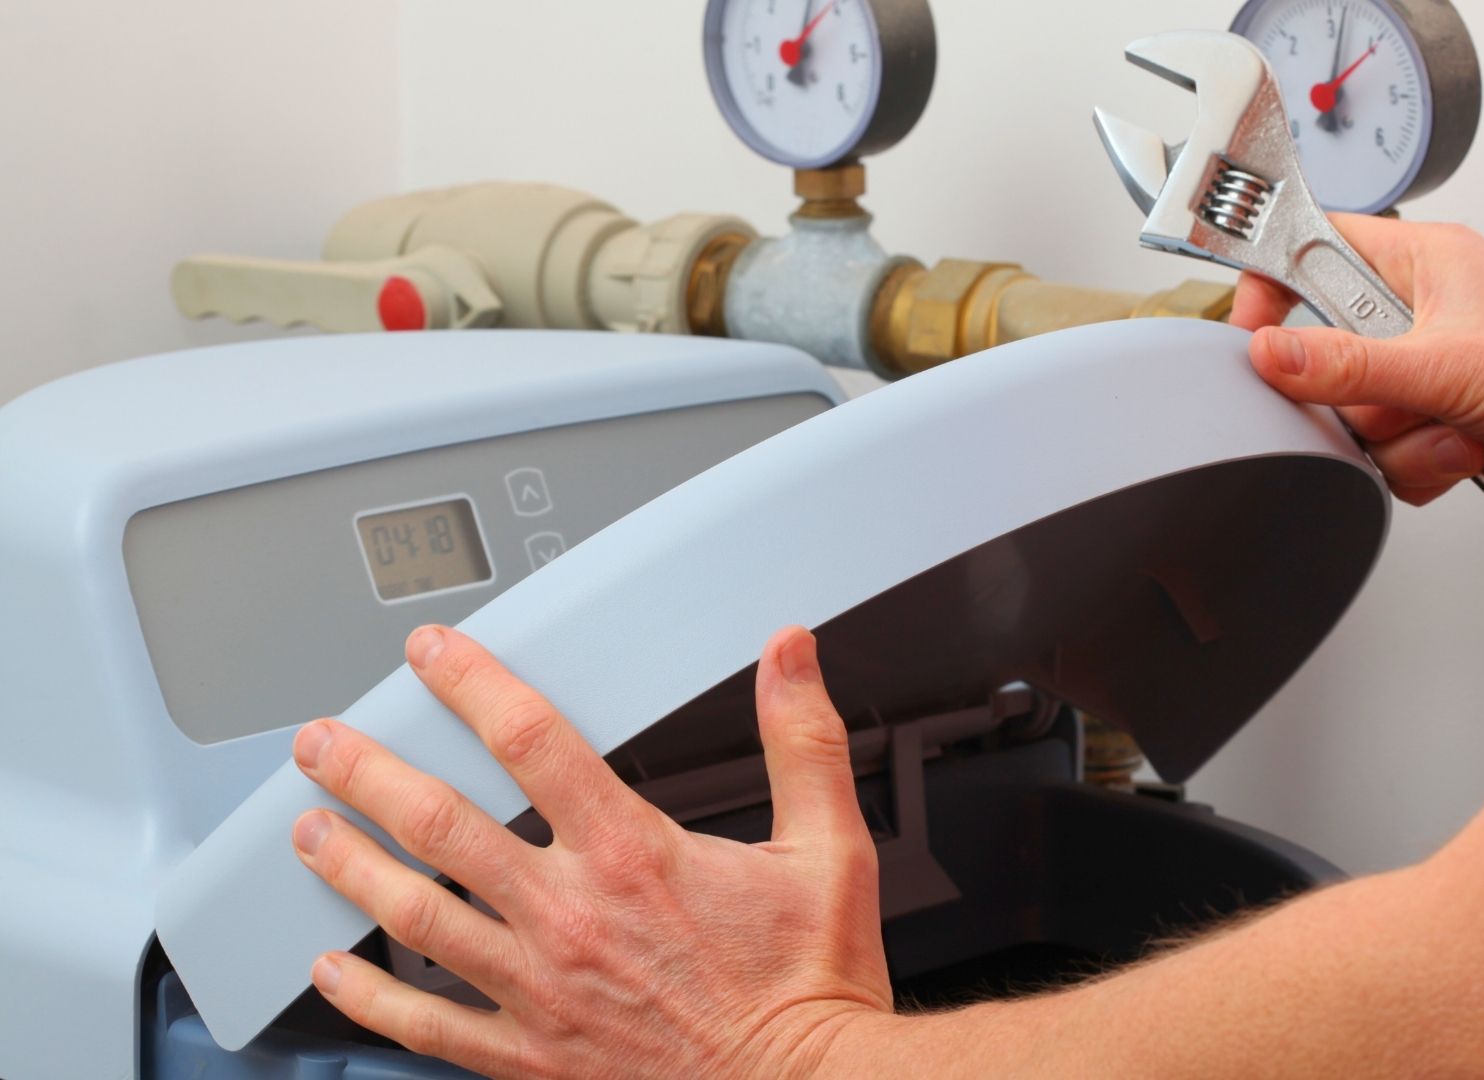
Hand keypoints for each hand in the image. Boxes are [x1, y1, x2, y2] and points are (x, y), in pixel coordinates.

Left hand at [288, 625, 887, 1078]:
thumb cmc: (810, 985)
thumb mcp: (828, 848)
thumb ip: (802, 741)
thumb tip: (790, 656)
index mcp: (632, 856)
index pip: (531, 743)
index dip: (472, 686)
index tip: (432, 655)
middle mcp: (570, 916)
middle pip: (440, 825)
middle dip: (368, 773)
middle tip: (323, 744)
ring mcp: (539, 989)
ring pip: (414, 916)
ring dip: (350, 866)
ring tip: (307, 831)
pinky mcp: (530, 1057)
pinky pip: (427, 1025)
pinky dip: (369, 999)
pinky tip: (332, 972)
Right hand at [1230, 215, 1483, 510]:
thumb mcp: (1450, 365)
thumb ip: (1349, 366)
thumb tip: (1270, 355)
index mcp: (1424, 261)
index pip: (1311, 250)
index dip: (1273, 290)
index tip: (1256, 335)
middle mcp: (1427, 312)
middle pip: (1326, 356)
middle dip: (1360, 399)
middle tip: (1396, 398)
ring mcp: (1440, 373)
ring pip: (1360, 417)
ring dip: (1405, 441)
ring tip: (1461, 433)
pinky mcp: (1455, 426)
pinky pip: (1394, 456)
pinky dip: (1427, 468)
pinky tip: (1472, 457)